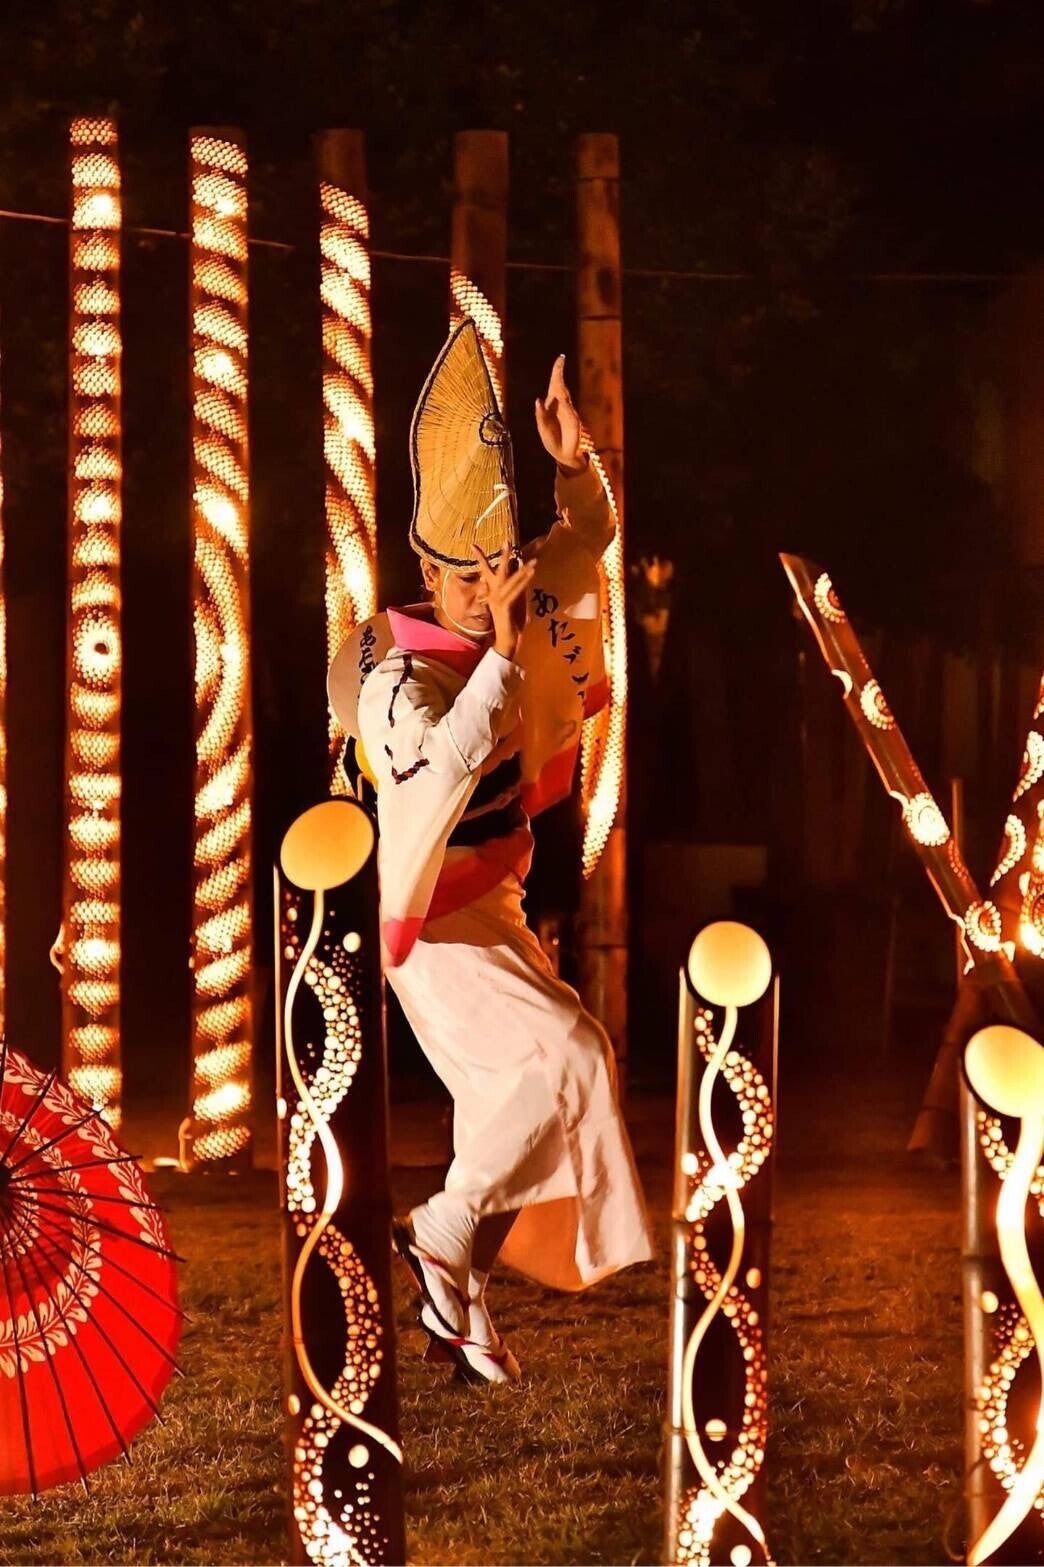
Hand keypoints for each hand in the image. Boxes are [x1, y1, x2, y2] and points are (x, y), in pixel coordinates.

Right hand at [475, 547, 536, 660]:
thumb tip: (523, 573)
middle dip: (502, 556)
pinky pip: (515, 591)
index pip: (485, 571)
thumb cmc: (513, 624)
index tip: (473, 545)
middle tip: (506, 541)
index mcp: (493, 592)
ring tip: (533, 560)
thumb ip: (518, 589)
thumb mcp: (517, 603)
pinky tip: (531, 573)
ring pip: (509, 580)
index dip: (480, 558)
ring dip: (523, 570)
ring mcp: (497, 600)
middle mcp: (493, 594)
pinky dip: (523, 581)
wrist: (508, 642)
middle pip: (496, 571)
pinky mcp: (504, 607)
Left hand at [535, 354, 586, 472]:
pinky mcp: (574, 420)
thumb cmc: (551, 440)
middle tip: (560, 359)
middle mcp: (561, 404)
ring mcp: (568, 411)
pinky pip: (568, 410)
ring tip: (558, 373)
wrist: (562, 453)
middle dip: (559, 372)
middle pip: (560, 385)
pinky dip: (564, 404)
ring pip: (564, 395)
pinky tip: (561, 397)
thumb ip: (540, 415)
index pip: (555, 384)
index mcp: (552, 404)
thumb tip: (538, 399)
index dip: (557, 372)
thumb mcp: (542, 428)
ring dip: (560, 385)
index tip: (560, 358)